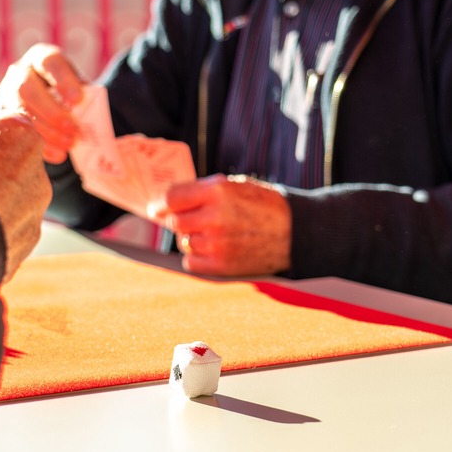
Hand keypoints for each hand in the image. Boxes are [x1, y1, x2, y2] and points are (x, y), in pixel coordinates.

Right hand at [0, 44, 85, 163]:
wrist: (48, 101)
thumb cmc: (68, 93)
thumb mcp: (77, 87)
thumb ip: (84, 97)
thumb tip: (93, 119)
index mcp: (42, 58)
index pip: (50, 63)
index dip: (63, 81)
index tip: (78, 100)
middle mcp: (20, 72)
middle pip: (27, 88)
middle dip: (51, 111)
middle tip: (72, 129)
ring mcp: (7, 94)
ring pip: (19, 112)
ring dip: (45, 130)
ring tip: (67, 144)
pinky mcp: (2, 116)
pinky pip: (14, 131)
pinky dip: (37, 145)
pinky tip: (56, 154)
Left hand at [153, 174, 290, 276]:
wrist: (295, 232)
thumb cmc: (264, 205)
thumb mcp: (235, 186)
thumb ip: (202, 191)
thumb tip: (168, 201)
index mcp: (216, 191)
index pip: (171, 197)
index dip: (160, 203)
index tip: (156, 208)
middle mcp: (213, 217)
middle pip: (174, 221)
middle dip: (180, 220)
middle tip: (195, 220)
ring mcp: (217, 243)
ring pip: (184, 242)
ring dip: (192, 238)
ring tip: (215, 234)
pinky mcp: (222, 265)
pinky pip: (191, 262)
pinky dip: (197, 256)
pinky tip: (215, 249)